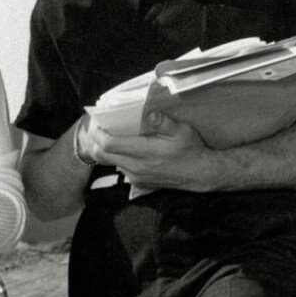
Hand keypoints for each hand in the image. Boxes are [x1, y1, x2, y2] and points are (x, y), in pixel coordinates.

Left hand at [85, 113, 215, 191]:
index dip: (97, 133)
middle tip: (98, 126)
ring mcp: (135, 177)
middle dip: (95, 140)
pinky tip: (124, 147)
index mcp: (143, 153)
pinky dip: (116, 157)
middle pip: (102, 154)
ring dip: (105, 149)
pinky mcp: (138, 182)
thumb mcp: (181, 131)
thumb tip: (149, 114)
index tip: (96, 121)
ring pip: (109, 162)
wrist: (199, 174)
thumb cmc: (191, 150)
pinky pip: (120, 168)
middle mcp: (135, 167)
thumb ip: (163, 122)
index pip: (108, 144)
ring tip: (110, 134)